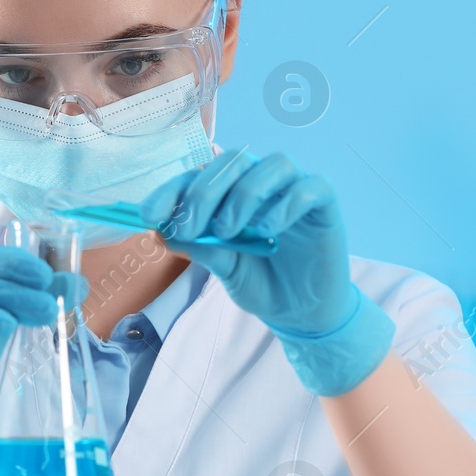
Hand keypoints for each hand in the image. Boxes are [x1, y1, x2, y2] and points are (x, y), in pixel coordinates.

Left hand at [140, 150, 395, 395]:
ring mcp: (295, 190)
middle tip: (192, 226)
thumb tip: (163, 229)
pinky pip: (309, 187)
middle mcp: (263, 184)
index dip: (172, 190)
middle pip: (234, 161)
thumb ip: (199, 246)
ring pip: (273, 165)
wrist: (301, 313)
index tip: (150, 215)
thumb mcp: (223, 267)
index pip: (199, 176)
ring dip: (244, 195)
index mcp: (233, 193)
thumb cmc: (262, 283)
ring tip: (229, 231)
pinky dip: (286, 204)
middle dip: (205, 191)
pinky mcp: (324, 205)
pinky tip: (268, 230)